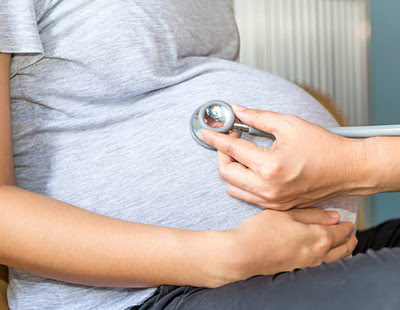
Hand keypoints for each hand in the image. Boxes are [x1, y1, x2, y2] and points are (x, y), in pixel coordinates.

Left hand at [198, 105, 368, 209]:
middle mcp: (268, 188)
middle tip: (230, 140)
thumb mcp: (289, 124)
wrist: (347, 170)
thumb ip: (258, 118)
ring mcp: (272, 200)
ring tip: (242, 154)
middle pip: (225, 173)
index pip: (231, 150)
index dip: (215, 138)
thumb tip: (238, 111)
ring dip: (231, 169)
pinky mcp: (276, 206)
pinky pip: (247, 196)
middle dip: (221, 154)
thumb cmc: (324, 147)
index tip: (205, 132)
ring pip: (233, 187)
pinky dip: (242, 182)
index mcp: (270, 166)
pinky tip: (252, 168)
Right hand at [210, 208, 355, 286]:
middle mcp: (317, 254)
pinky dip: (330, 259)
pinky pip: (322, 265)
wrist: (243, 254)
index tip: (348, 221)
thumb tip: (334, 216)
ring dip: (342, 252)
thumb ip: (312, 214)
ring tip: (345, 247)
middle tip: (351, 234)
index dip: (346, 226)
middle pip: (341, 249)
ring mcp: (307, 265)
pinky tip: (325, 256)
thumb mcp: (287, 213)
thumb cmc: (262, 230)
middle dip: (348, 240)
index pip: (340, 232)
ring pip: (333, 260)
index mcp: (318, 238)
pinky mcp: (297, 270)